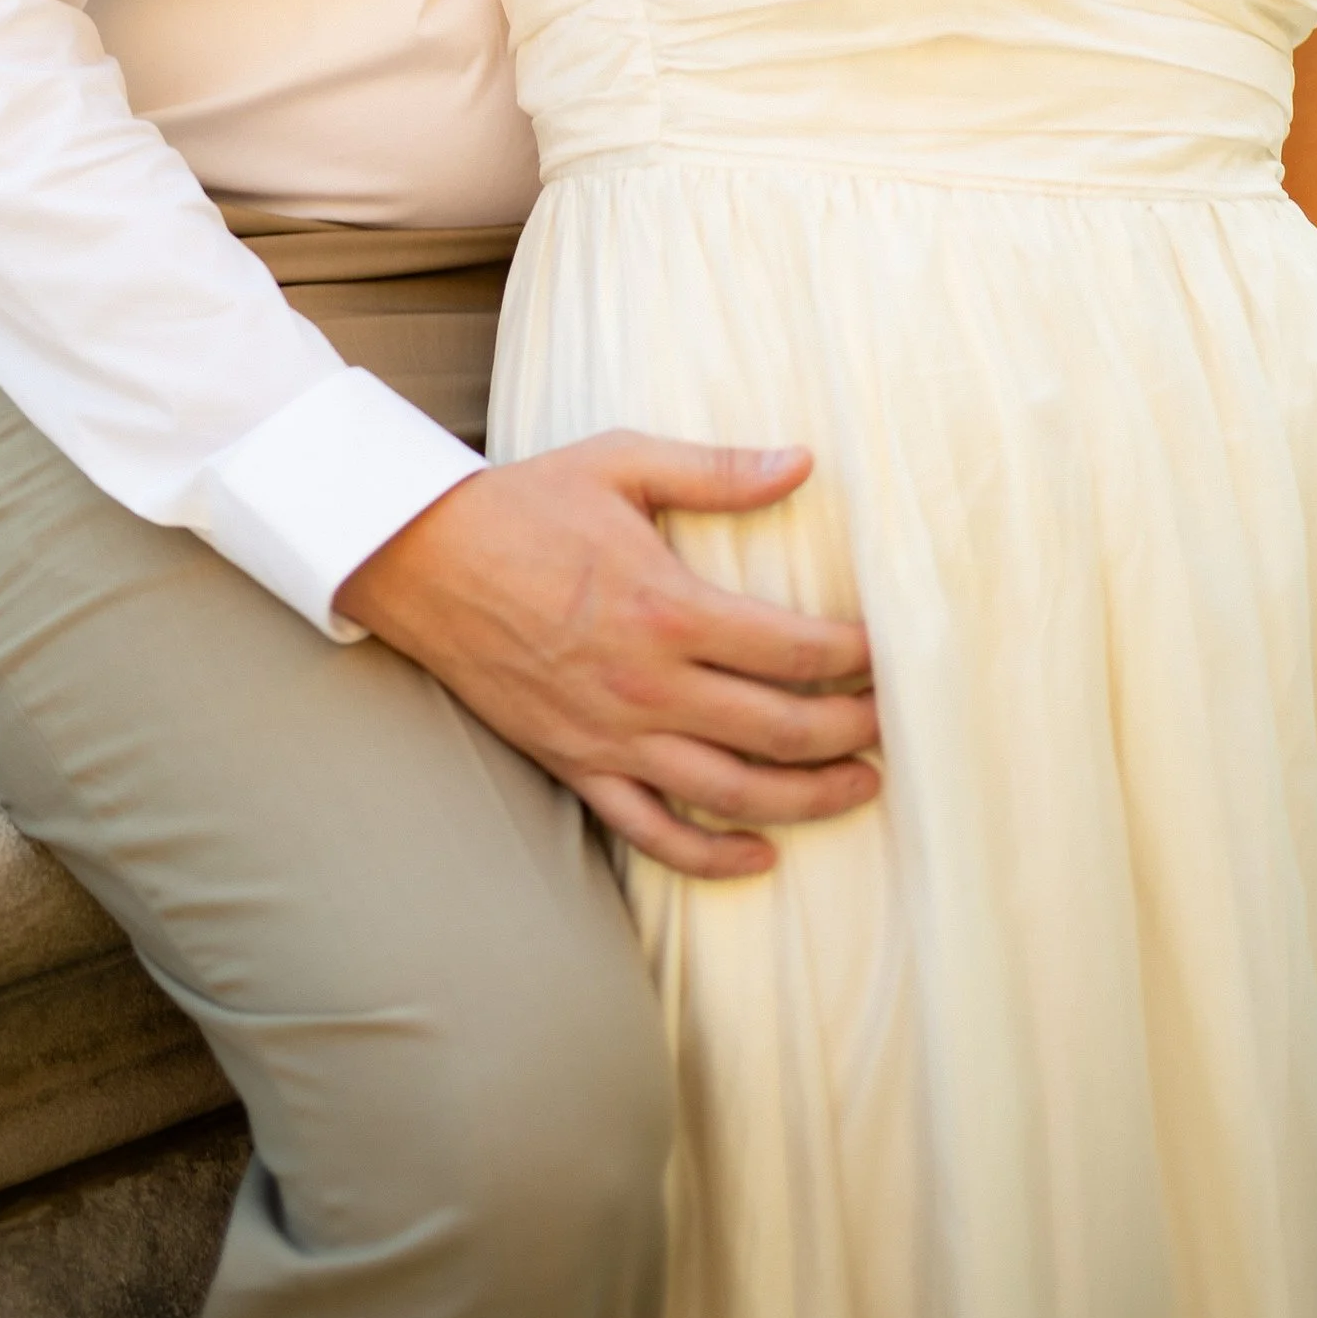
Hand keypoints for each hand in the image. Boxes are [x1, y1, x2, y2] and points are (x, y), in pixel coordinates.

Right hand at [334, 432, 879, 880]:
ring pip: (730, 794)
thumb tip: (803, 462)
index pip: (794, 648)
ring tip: (860, 788)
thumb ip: (718, 471)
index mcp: (669, 608)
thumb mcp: (622, 463)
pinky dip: (710, 855)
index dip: (857, 658)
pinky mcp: (575, 765)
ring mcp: (610, 736)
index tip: (892, 655)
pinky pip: (651, 831)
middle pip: (779, 730)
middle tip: (895, 726)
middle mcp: (647, 685)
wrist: (422, 559)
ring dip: (806, 799)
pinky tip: (759, 854)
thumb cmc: (526, 504)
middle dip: (851, 732)